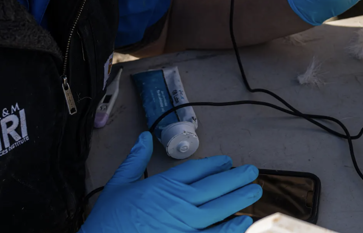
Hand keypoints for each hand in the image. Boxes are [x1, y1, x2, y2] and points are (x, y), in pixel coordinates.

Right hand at [80, 132, 261, 232]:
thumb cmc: (108, 221)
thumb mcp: (118, 185)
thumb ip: (134, 160)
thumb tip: (142, 138)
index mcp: (162, 186)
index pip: (196, 169)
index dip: (215, 164)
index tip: (227, 162)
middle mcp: (177, 203)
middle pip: (214, 186)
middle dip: (236, 178)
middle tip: (252, 172)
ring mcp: (183, 226)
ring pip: (219, 209)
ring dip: (239, 199)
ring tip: (254, 191)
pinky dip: (229, 229)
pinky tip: (242, 221)